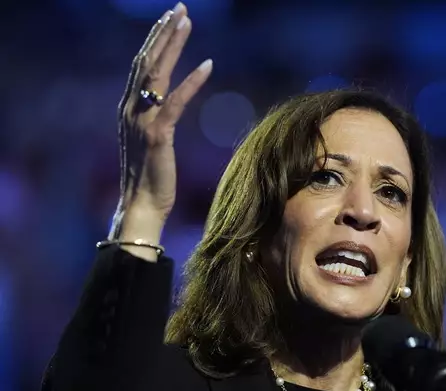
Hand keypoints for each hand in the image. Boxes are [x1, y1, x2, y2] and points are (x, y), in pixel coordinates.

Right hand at [116, 2, 211, 220]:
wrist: (141, 206)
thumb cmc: (149, 176)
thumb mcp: (149, 140)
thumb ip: (154, 117)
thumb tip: (165, 102)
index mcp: (128, 109)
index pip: (141, 66)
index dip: (154, 40)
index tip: (168, 19)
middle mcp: (130, 109)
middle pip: (146, 61)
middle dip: (162, 32)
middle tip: (179, 8)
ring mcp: (142, 121)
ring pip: (156, 73)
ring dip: (173, 44)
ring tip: (186, 21)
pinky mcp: (158, 135)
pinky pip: (176, 102)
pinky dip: (191, 81)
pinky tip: (208, 64)